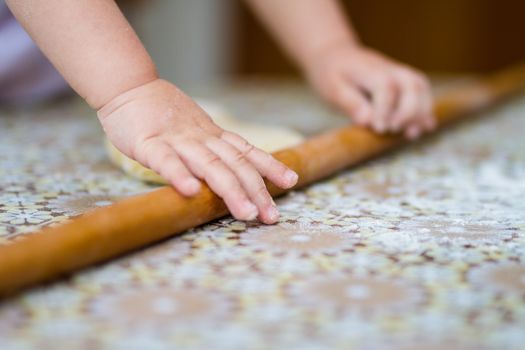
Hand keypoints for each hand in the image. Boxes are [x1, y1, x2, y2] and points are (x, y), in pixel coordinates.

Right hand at [97, 79, 297, 223]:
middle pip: (235, 164)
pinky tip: (192, 192)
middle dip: (257, 190)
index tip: (292, 181)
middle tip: (271, 216)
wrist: (129, 86)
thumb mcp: (196, 130)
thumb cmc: (163, 114)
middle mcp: (202, 138)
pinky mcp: (148, 143)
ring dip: (230, 190)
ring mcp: (176, 140)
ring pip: (209, 165)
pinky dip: (179, 175)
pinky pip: (165, 160)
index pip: (248, 152)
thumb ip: (214, 149)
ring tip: (247, 213)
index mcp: (213, 136)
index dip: (270, 166)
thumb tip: (236, 172)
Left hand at [305, 43, 435, 138]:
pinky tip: (425, 127)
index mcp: (368, 69)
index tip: (379, 129)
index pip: (385, 87)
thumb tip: (367, 121)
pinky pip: (422, 91)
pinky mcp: (403, 80)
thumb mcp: (332, 88)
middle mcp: (389, 69)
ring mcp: (399, 72)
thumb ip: (349, 103)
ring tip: (411, 134)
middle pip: (411, 84)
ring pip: (421, 87)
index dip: (385, 109)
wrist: (336, 54)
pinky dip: (425, 109)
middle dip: (408, 111)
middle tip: (394, 131)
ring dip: (421, 111)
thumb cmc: (331, 74)